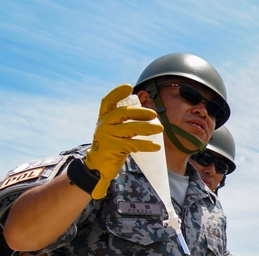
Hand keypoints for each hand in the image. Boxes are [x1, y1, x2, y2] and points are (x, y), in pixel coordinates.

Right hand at [83, 84, 162, 198]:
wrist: (98, 167)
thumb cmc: (111, 146)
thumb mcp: (115, 131)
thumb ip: (125, 122)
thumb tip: (149, 115)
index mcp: (103, 118)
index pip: (107, 102)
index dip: (117, 93)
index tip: (129, 87)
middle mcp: (103, 124)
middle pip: (121, 113)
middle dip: (139, 112)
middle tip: (154, 115)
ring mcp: (106, 136)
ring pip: (128, 128)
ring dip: (146, 128)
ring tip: (160, 129)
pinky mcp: (112, 148)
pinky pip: (132, 144)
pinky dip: (146, 145)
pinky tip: (156, 146)